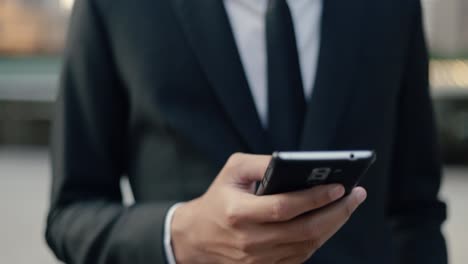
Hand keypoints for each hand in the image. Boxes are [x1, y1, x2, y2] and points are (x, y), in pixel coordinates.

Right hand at [171, 153, 366, 263]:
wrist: (197, 237)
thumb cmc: (218, 198)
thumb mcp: (232, 171)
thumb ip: (262, 164)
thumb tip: (296, 164)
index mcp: (238, 213)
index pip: (284, 208)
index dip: (314, 198)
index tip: (339, 186)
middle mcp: (249, 241)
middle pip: (304, 231)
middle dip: (336, 212)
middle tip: (355, 195)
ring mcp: (258, 260)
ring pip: (307, 246)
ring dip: (332, 225)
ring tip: (347, 205)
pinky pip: (300, 256)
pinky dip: (318, 239)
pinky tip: (329, 221)